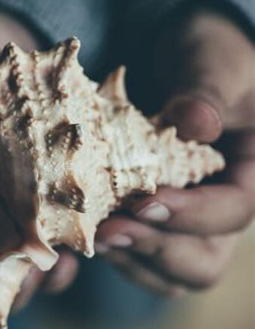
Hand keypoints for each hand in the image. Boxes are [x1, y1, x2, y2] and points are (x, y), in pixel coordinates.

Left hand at [95, 6, 254, 295]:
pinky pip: (144, 260)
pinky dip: (118, 255)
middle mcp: (223, 208)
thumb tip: (194, 124)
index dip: (191, 214)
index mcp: (253, 174)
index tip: (145, 200)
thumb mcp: (214, 63)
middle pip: (203, 262)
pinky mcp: (158, 222)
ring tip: (95, 235)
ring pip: (170, 272)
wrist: (184, 63)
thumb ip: (207, 92)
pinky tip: (90, 231)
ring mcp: (189, 221)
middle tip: (109, 231)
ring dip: (131, 259)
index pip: (234, 211)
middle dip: (156, 250)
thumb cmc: (209, 56)